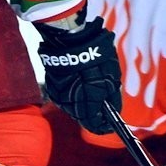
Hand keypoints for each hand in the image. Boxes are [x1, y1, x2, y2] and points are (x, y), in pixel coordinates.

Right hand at [37, 17, 121, 133]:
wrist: (71, 39)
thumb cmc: (96, 58)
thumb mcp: (112, 80)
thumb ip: (112, 98)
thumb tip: (114, 110)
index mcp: (86, 106)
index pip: (95, 125)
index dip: (105, 125)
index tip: (111, 122)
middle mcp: (70, 106)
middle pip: (84, 116)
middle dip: (94, 111)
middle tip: (104, 102)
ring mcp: (58, 96)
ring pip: (74, 106)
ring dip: (83, 101)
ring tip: (92, 87)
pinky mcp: (52, 86)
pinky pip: (66, 95)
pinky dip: (74, 91)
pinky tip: (80, 80)